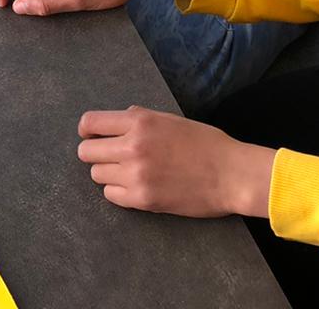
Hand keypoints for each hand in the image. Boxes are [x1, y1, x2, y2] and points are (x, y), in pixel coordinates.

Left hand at [78, 107, 274, 217]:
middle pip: (87, 152)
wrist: (231, 174)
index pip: (90, 123)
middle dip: (96, 153)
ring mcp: (135, 175)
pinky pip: (111, 195)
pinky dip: (119, 191)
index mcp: (140, 121)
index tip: (92, 136)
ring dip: (109, 173)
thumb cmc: (205, 143)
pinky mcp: (142, 200)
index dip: (88, 130)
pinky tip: (136, 186)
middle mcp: (132, 146)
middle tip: (112, 156)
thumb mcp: (170, 119)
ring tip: (130, 172)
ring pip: (97, 175)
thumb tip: (116, 121)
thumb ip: (141, 118)